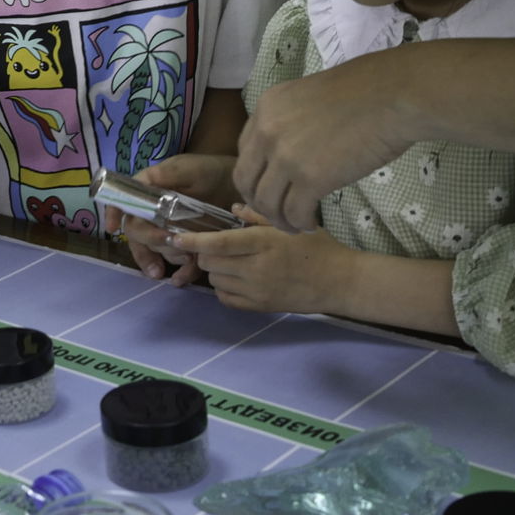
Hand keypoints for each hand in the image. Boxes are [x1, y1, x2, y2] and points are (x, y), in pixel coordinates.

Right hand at [101, 154, 236, 282]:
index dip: (114, 214)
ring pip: (156, 250)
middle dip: (149, 241)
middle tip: (166, 241)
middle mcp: (154, 213)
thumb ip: (167, 175)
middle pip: (137, 232)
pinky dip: (179, 272)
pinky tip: (181, 279)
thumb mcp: (189, 169)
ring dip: (168, 256)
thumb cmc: (211, 171)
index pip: (124, 202)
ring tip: (186, 256)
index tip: (112, 229)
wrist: (240, 187)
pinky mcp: (186, 245)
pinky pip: (177, 263)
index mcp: (149, 191)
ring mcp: (169, 230)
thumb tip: (143, 182)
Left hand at [172, 208, 362, 313]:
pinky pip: (226, 298)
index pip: (219, 243)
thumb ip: (258, 215)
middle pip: (211, 263)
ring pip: (215, 280)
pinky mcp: (259, 307)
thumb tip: (232, 207)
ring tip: (230, 260)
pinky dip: (224, 287)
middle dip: (204, 252)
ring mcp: (257, 291)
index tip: (175, 236)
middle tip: (214, 245)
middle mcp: (256, 269)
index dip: (193, 241)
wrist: (339, 282)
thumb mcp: (289, 225)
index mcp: (263, 243)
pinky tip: (236, 278)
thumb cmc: (317, 247)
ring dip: (214, 269)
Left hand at [236, 56, 412, 229]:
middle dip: (258, 201)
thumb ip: (292, 121)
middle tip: (277, 212)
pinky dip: (300, 224)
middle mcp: (267, 132)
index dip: (256, 174)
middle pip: (246, 179)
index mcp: (266, 108)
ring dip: (279, 219)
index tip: (270, 186)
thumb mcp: (310, 97)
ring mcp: (286, 156)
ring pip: (266, 202)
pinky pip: (294, 212)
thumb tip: (293, 148)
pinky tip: (311, 224)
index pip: (245, 150)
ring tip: (295, 225)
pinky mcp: (310, 179)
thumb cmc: (364, 91)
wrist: (392, 97)